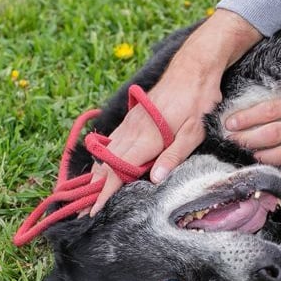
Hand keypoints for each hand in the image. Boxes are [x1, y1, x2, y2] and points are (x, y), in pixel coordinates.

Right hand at [86, 10, 261, 215]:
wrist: (193, 68)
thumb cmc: (198, 102)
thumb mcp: (194, 132)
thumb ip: (174, 156)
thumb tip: (155, 180)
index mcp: (147, 138)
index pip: (118, 171)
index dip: (104, 193)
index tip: (92, 211)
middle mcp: (133, 130)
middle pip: (106, 164)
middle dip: (93, 189)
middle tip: (82, 211)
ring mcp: (130, 122)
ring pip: (106, 152)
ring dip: (96, 174)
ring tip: (88, 195)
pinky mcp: (132, 116)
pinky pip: (113, 140)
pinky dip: (104, 156)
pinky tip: (103, 165)